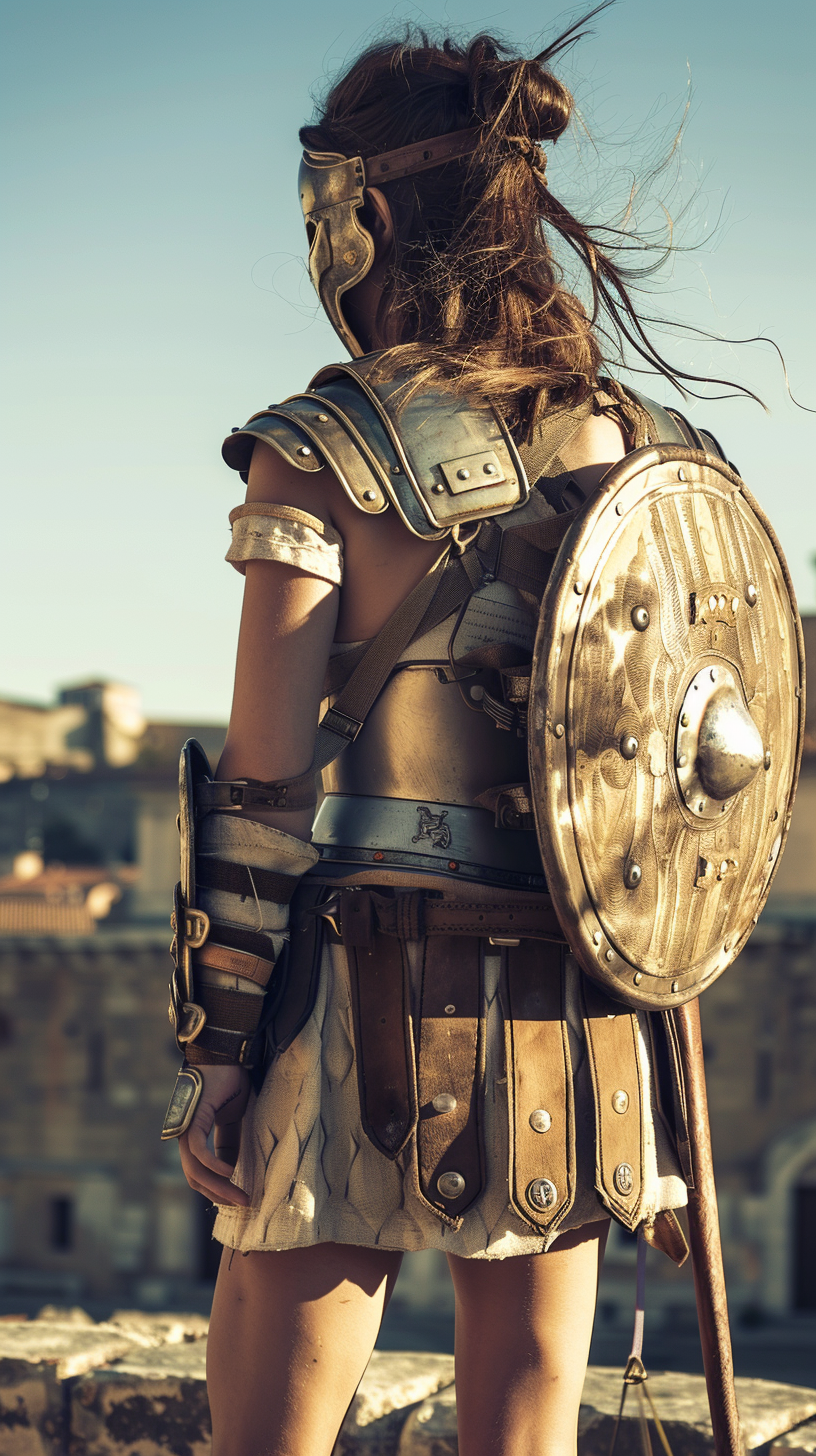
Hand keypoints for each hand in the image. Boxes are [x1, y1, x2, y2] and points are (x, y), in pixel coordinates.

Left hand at [178, 1064, 250, 1205]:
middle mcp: (185, 1135)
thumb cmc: (229, 1081)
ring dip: (218, 1186)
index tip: (240, 1198)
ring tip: (240, 1196)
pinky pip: (198, 1150)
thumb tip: (232, 1171)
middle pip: (195, 1177)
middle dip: (219, 1194)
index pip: (201, 1172)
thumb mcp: (235, 1119)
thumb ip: (230, 1144)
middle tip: (242, 1203)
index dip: (219, 1188)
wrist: (226, 1054)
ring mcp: (186, 1128)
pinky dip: (212, 1165)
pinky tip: (229, 1173)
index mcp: (194, 1135)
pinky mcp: (192, 1119)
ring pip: (195, 1169)